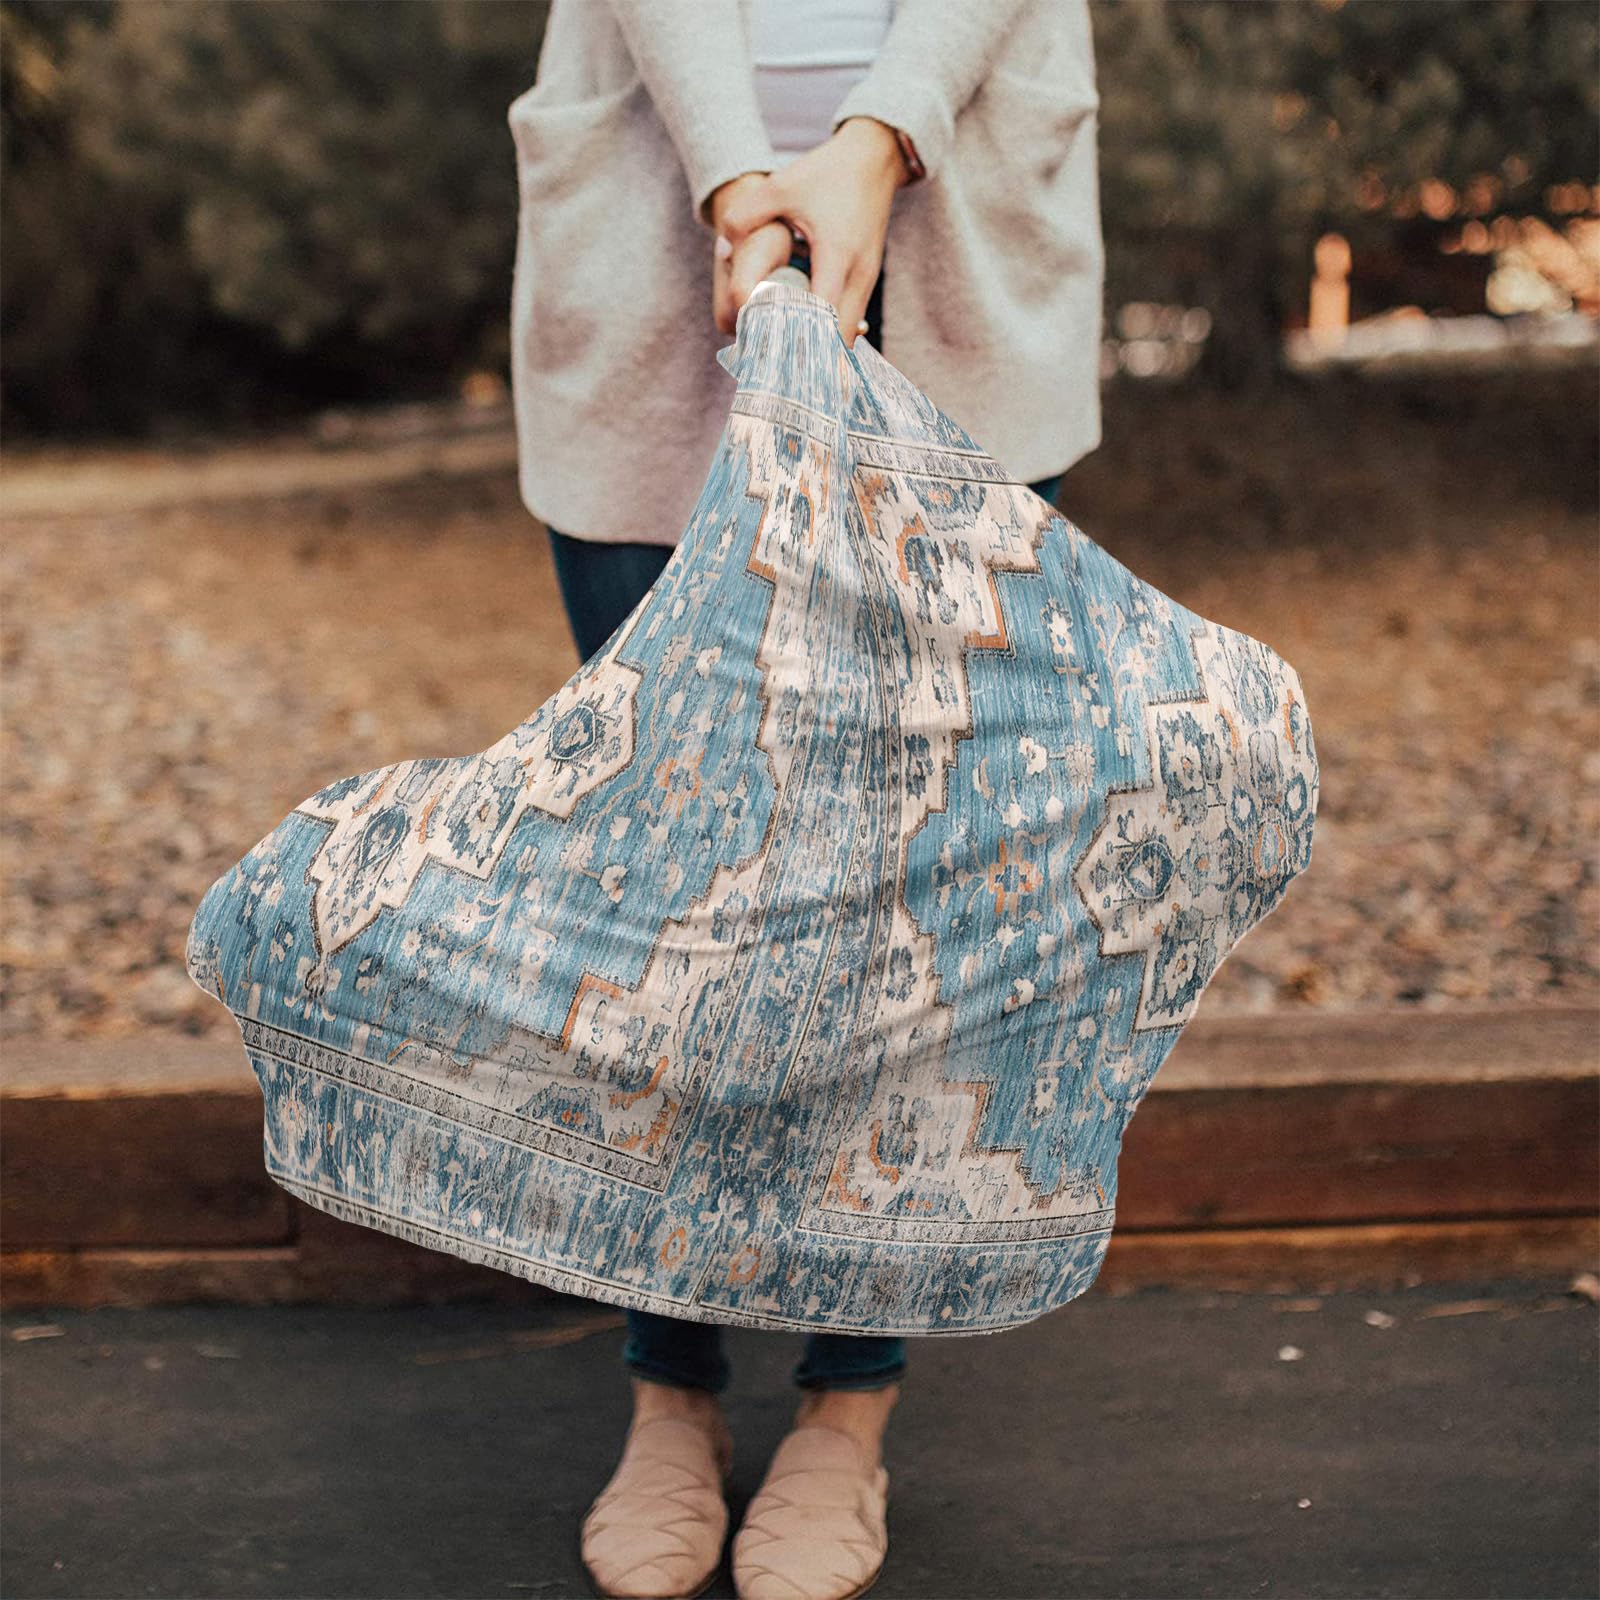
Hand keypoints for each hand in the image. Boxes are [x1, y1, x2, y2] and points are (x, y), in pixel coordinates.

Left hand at [709, 118, 908, 347]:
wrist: (874, 158)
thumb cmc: (827, 172)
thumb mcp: (782, 186)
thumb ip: (746, 215)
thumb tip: (722, 249)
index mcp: (837, 256)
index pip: (822, 318)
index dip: (800, 343)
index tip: (776, 363)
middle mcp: (858, 275)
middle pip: (839, 340)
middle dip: (812, 361)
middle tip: (779, 376)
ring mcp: (867, 280)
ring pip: (847, 335)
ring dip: (822, 351)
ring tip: (789, 367)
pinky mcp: (866, 280)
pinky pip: (849, 320)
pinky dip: (829, 336)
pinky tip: (805, 342)